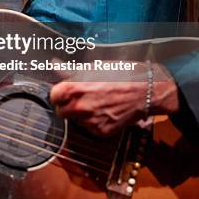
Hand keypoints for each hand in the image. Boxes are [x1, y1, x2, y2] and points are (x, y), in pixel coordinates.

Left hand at [50, 61, 178, 136]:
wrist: (145, 91)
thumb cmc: (121, 75)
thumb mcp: (93, 68)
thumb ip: (70, 71)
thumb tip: (54, 66)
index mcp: (74, 89)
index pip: (53, 96)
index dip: (59, 93)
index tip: (64, 91)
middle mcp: (79, 108)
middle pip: (61, 111)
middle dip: (67, 105)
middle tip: (79, 98)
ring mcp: (90, 122)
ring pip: (75, 121)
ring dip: (80, 114)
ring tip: (96, 103)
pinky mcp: (101, 132)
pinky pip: (89, 128)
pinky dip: (93, 122)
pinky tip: (104, 111)